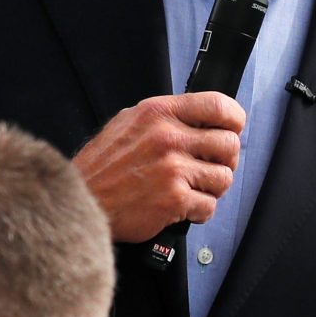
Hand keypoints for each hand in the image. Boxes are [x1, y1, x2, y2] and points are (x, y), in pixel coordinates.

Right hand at [73, 92, 245, 241]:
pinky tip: (181, 207)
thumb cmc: (102, 167)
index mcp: (158, 113)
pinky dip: (198, 211)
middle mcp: (167, 137)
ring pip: (224, 177)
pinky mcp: (174, 199)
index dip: (234, 119)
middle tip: (210, 167)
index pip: (218, 105)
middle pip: (229, 143)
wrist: (81, 201)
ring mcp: (173, 169)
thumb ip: (163, 118)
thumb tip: (199, 118)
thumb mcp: (127, 123)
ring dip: (212, 187)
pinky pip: (209, 206)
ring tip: (191, 189)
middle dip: (225, 159)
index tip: (233, 128)